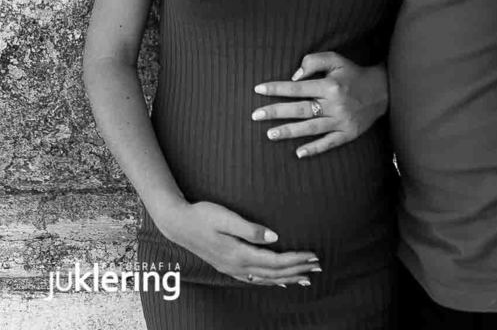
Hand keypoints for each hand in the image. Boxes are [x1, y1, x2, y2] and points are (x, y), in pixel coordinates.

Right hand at [152, 200, 320, 285]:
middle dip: (298, 270)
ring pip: (266, 278)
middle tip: (318, 267)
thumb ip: (249, 229)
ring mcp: (232, 269)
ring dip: (288, 278)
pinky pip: (254, 279)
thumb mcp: (225, 217)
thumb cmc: (201, 215)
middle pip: (274, 272)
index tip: (313, 255)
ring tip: (306, 278)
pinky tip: (278, 281)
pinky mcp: (227, 267)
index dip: (296, 259)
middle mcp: (237, 265)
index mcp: (239, 253)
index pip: (275, 260)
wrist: (178, 224)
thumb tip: (274, 237)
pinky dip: (270, 281)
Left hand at [252, 52, 387, 156]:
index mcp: (330, 86)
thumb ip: (313, 62)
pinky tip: (298, 153)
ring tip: (269, 134)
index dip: (276, 88)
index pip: (297, 88)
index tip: (258, 90)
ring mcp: (342, 121)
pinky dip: (314, 149)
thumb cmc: (353, 73)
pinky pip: (329, 143)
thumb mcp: (336, 59)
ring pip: (310, 128)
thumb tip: (294, 77)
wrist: (383, 90)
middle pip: (300, 110)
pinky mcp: (349, 134)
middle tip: (255, 115)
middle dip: (275, 112)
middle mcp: (335, 105)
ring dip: (289, 132)